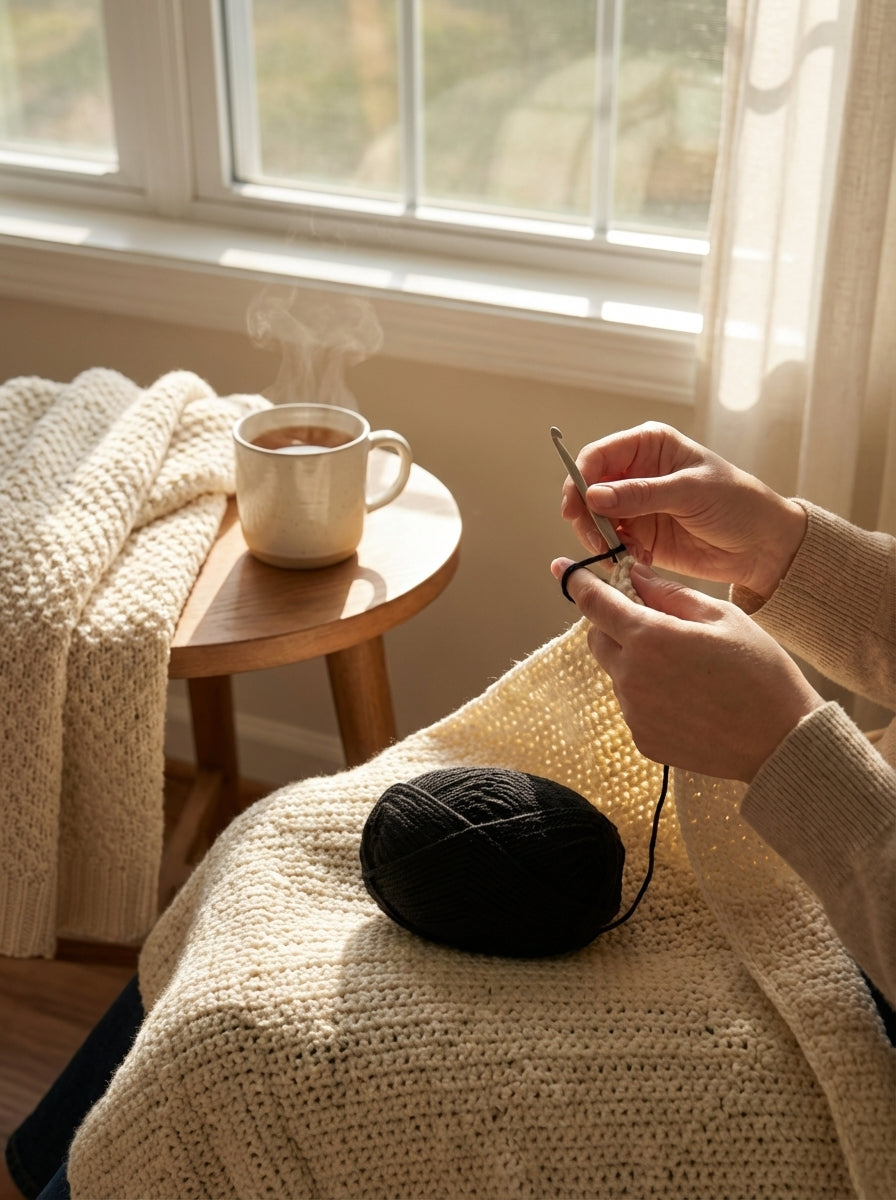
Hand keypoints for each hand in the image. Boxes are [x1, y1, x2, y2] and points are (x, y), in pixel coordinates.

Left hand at [552, 558, 823, 781]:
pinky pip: (633, 705)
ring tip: (686, 669)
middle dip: (614, 624)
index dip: (577, 583)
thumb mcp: (721, 616)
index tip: (562, 569)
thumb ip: (669, 593)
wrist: (782, 742)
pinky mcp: (642, 739)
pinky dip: (648, 694)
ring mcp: (634, 712)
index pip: (595, 603)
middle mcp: (631, 676)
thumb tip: (633, 575)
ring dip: (635, 662)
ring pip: (616, 673)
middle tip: (652, 623)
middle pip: (598, 639)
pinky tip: (688, 698)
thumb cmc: (760, 672)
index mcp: (649, 637)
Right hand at [560, 422, 806, 599]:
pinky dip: (614, 554)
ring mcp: (634, 506)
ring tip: (619, 555)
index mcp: (648, 446)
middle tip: (597, 541)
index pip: (597, 456)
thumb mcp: (690, 492)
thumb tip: (593, 495)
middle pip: (587, 489)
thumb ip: (641, 493)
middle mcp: (635, 472)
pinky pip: (609, 544)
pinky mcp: (638, 536)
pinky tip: (637, 560)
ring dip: (598, 539)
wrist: (761, 545)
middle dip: (585, 516)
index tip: (577, 507)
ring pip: (593, 520)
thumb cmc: (736, 503)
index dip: (580, 479)